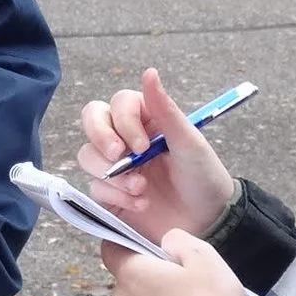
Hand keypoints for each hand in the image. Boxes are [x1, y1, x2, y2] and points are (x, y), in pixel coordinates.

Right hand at [77, 67, 237, 240]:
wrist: (208, 222)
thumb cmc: (203, 177)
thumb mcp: (189, 143)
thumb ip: (165, 110)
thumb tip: (149, 72)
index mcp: (145, 121)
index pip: (116, 105)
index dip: (123, 122)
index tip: (142, 146)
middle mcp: (125, 140)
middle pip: (91, 122)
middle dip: (101, 138)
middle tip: (119, 157)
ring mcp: (115, 167)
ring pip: (87, 156)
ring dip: (112, 174)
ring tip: (141, 189)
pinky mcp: (109, 195)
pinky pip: (95, 189)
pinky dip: (117, 197)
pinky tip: (141, 204)